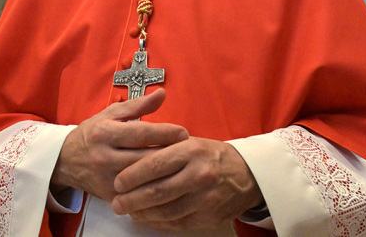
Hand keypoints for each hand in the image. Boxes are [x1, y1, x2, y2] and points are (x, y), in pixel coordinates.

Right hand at [51, 88, 187, 200]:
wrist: (65, 161)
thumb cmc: (92, 133)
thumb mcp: (111, 114)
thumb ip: (138, 105)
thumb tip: (162, 94)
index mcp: (105, 133)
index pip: (140, 134)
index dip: (164, 133)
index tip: (184, 133)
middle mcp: (105, 156)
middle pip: (144, 158)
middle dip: (169, 154)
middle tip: (190, 151)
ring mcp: (107, 179)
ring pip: (142, 179)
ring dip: (165, 174)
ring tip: (183, 166)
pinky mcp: (110, 196)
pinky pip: (137, 196)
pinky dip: (154, 191)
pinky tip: (170, 185)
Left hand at [111, 136, 263, 229]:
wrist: (248, 175)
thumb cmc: (211, 156)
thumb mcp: (189, 142)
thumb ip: (163, 148)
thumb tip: (129, 158)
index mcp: (191, 151)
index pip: (154, 165)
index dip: (132, 176)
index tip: (117, 182)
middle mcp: (199, 174)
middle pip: (157, 191)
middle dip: (131, 199)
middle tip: (117, 202)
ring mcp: (205, 198)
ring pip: (165, 211)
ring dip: (142, 213)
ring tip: (129, 211)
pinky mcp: (208, 217)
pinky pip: (177, 223)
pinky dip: (158, 222)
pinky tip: (147, 217)